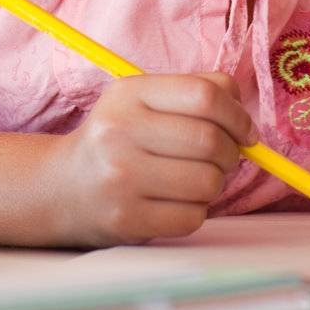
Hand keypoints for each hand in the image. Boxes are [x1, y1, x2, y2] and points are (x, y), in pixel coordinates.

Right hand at [52, 72, 256, 245]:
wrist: (63, 187)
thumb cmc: (120, 137)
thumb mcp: (145, 98)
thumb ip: (195, 89)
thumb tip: (243, 111)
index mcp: (130, 93)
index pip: (204, 96)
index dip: (237, 115)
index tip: (246, 132)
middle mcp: (120, 132)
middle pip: (209, 140)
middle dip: (231, 153)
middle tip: (226, 158)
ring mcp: (120, 178)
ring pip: (206, 182)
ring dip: (215, 183)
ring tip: (199, 179)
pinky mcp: (125, 219)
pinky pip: (191, 217)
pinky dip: (197, 211)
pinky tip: (179, 201)